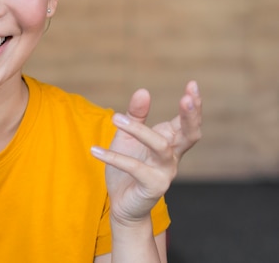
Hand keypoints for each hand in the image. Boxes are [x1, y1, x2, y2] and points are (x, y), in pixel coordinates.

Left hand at [91, 81, 201, 225]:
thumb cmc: (128, 166)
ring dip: (138, 130)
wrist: (122, 203)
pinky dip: (113, 157)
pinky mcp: (152, 186)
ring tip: (115, 118)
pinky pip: (134, 168)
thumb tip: (143, 90)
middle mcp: (172, 156)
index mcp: (170, 142)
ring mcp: (165, 172)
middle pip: (190, 134)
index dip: (192, 105)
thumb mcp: (128, 137)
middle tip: (187, 97)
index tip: (193, 83)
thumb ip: (135, 115)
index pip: (187, 122)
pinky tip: (95, 150)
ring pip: (159, 146)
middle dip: (191, 116)